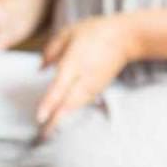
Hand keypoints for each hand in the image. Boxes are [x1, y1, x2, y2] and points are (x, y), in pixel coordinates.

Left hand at [35, 15, 135, 134]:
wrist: (127, 38)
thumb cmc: (96, 31)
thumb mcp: (69, 33)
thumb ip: (51, 50)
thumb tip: (40, 68)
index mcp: (74, 62)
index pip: (60, 87)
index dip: (49, 103)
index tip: (40, 117)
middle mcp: (84, 77)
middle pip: (69, 103)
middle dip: (56, 120)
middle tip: (43, 135)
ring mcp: (93, 84)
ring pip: (76, 105)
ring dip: (63, 118)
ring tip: (50, 131)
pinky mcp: (99, 87)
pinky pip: (83, 102)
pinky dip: (73, 111)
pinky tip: (64, 116)